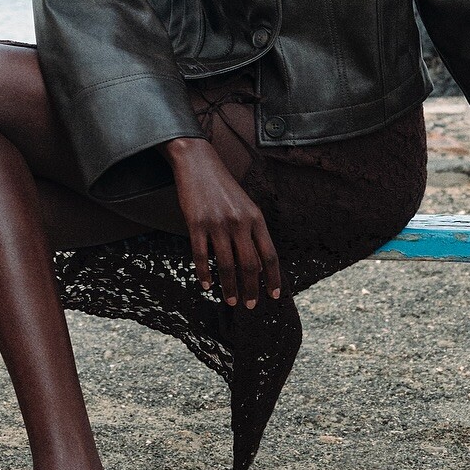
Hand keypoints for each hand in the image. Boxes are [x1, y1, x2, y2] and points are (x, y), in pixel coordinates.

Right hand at [162, 137, 281, 310]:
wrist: (198, 163)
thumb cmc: (223, 187)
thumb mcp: (245, 205)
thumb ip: (252, 231)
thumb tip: (257, 264)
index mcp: (255, 218)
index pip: (269, 255)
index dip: (273, 278)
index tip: (273, 295)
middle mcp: (239, 222)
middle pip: (250, 265)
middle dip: (252, 289)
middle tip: (251, 306)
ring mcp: (217, 224)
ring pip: (227, 265)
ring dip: (230, 287)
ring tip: (231, 300)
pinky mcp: (196, 224)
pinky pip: (202, 256)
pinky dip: (205, 274)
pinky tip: (206, 285)